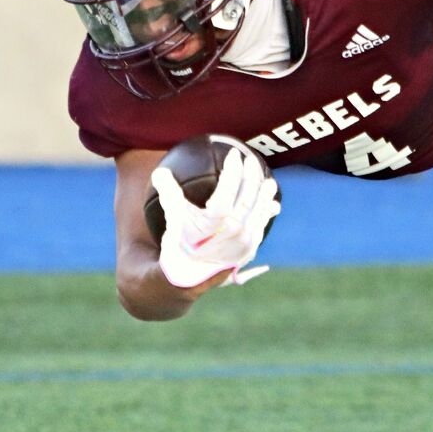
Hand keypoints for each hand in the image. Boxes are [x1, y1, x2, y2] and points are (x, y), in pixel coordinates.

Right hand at [154, 142, 281, 289]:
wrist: (187, 277)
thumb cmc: (179, 243)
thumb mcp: (173, 218)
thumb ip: (168, 194)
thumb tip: (159, 173)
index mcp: (215, 220)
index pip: (229, 188)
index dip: (233, 169)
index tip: (234, 153)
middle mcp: (233, 230)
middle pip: (248, 198)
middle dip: (252, 176)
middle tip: (252, 161)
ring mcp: (244, 241)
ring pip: (259, 212)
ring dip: (265, 195)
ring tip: (270, 181)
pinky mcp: (249, 250)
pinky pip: (261, 227)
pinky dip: (267, 214)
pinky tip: (273, 206)